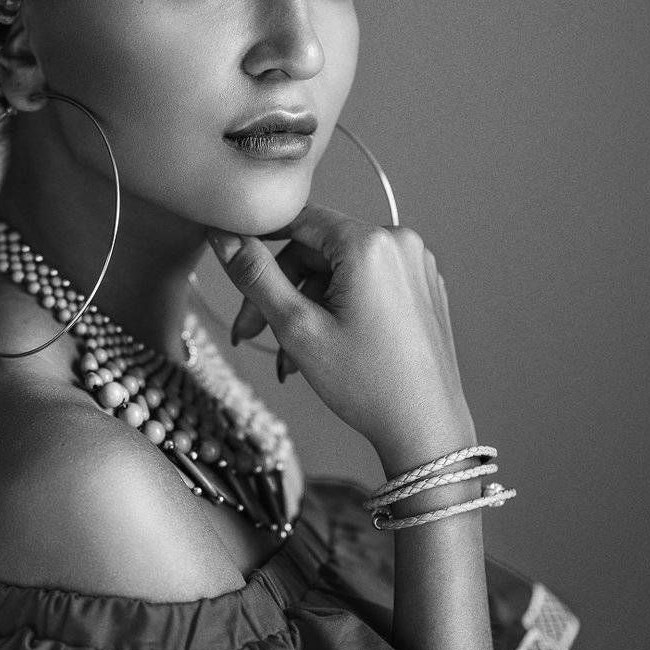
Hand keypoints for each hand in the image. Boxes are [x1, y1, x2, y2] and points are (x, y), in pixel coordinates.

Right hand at [208, 204, 475, 477]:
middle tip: (251, 335)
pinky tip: (322, 350)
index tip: (235, 270)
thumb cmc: (368, 384)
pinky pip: (367, 286)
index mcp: (370, 243)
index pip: (298, 220)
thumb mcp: (297, 327)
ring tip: (289, 360)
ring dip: (306, 310)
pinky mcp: (423, 289)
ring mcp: (416, 266)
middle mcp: (400, 243)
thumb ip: (256, 275)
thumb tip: (223, 237)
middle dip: (280, 293)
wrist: (426, 429)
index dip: (258, 243)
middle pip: (317, 252)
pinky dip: (338, 311)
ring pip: (339, 274)